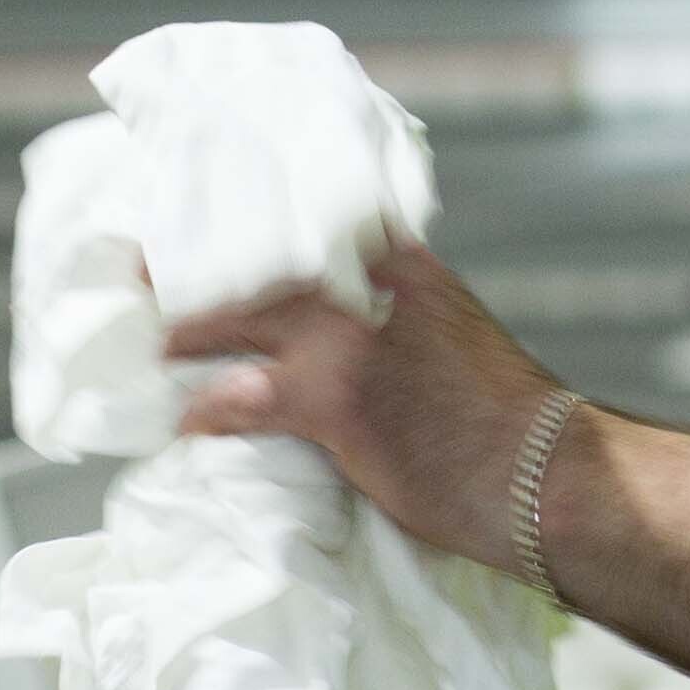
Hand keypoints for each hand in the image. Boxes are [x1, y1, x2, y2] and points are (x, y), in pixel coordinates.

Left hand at [166, 240, 568, 570]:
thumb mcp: (449, 327)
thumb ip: (393, 309)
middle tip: (144, 269)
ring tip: (157, 347)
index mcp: (398, 260)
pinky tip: (190, 421)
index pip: (303, 216)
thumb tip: (339, 324)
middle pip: (255, 258)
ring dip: (186, 333)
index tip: (198, 221)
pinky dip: (207, 410)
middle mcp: (367, 282)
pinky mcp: (332, 398)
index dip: (242, 219)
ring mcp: (346, 337)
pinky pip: (239, 396)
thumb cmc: (502, 418)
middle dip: (195, 266)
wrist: (544, 473)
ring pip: (235, 318)